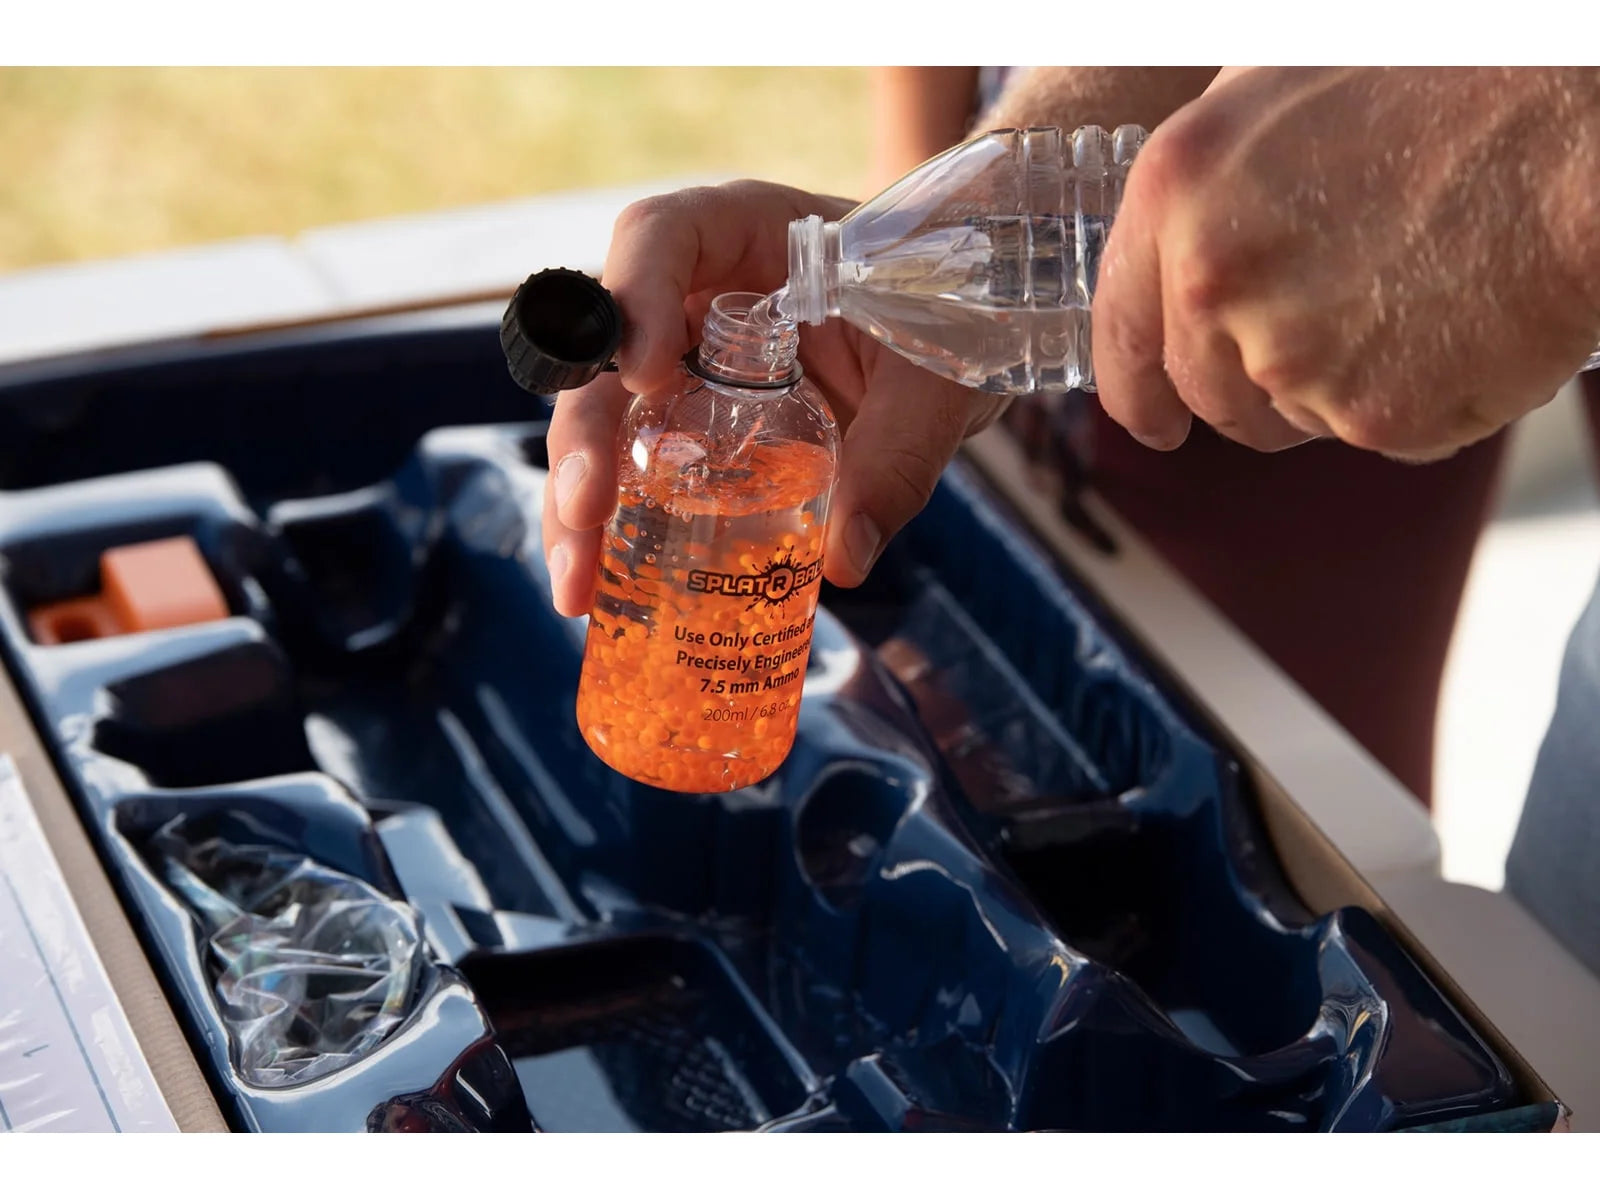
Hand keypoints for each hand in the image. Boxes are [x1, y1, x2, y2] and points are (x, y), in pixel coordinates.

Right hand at [540, 180, 1005, 617]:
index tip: (645, 376)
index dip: (634, 297)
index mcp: (752, 235)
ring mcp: (688, 362)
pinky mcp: (697, 425)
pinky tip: (607, 592)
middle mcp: (697, 294)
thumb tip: (842, 560)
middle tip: (585, 516)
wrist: (967, 327)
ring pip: (607, 424)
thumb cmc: (952, 316)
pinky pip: (643, 472)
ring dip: (580, 506)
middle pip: (607, 353)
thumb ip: (900, 455)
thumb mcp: (937, 382)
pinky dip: (620, 533)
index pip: (662, 236)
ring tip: (578, 588)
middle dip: (585, 441)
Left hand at [1092, 66, 1599, 461]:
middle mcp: (1212, 280)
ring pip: (1289, 418)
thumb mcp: (1279, 88)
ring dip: (1334, 386)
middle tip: (1331, 336)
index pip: (1121, 334)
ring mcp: (1289, 355)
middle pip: (1207, 394)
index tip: (1153, 422)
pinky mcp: (1371, 413)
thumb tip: (1168, 257)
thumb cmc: (1448, 82)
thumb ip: (1205, 184)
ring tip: (1408, 296)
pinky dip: (1413, 400)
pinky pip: (1374, 433)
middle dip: (1252, 388)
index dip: (1137, 393)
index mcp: (1175, 190)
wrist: (1579, 130)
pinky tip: (1455, 324)